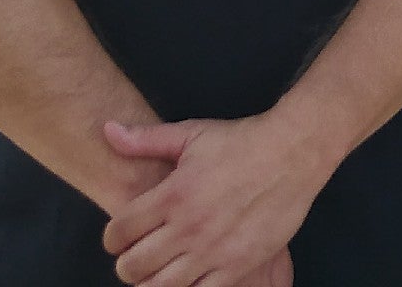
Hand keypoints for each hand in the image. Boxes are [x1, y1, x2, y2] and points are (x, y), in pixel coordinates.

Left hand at [100, 116, 322, 285]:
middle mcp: (188, 228)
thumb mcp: (192, 133)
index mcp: (172, 195)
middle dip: (127, 263)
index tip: (120, 235)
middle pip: (133, 266)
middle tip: (137, 255)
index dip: (112, 237)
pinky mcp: (238, 266)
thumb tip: (108, 131)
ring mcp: (213, 251)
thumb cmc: (242, 141)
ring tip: (159, 270)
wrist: (293, 152)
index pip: (119, 231)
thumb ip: (145, 139)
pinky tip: (188, 277)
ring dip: (151, 282)